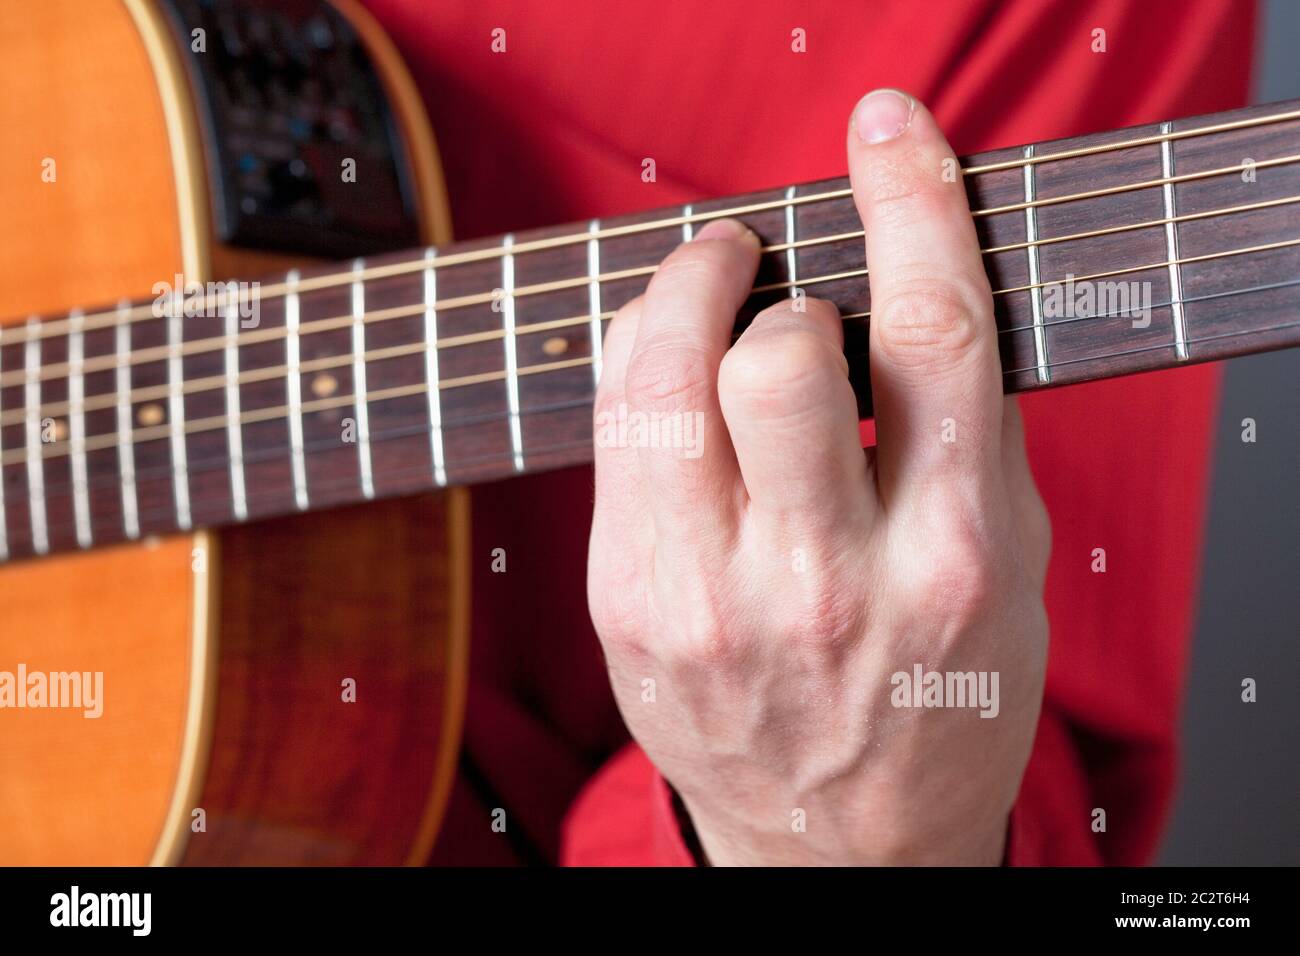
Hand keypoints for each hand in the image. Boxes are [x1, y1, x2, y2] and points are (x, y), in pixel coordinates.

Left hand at [587, 89, 1050, 864]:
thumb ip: (966, 432)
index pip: (933, 336)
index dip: (911, 203)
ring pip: (658, 385)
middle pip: (773, 357)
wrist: (842, 851)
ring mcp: (710, 604)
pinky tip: (670, 372)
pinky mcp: (628, 611)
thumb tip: (909, 275)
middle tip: (767, 271)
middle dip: (760, 275)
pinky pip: (612, 436)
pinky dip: (638, 366)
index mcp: (948, 562)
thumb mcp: (1004, 573)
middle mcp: (825, 586)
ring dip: (678, 296)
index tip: (889, 131)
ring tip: (706, 288)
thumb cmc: (935, 701)